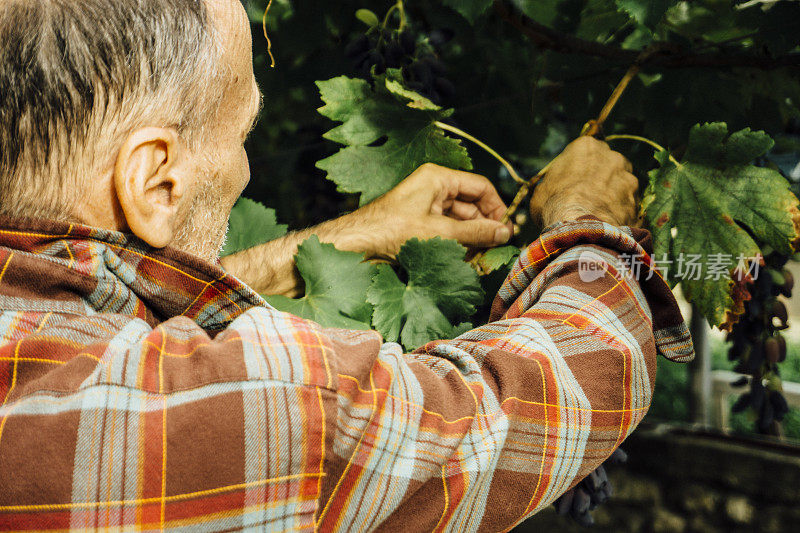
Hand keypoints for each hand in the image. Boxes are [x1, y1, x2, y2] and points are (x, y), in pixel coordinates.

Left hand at [344, 163, 512, 257]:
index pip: (480, 187)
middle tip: (495, 248)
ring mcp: (425, 205)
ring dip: (471, 238)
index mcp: (438, 178)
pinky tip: (462, 259)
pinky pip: (446, 230)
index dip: (496, 208)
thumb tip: (504, 233)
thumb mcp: (440, 232)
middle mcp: (433, 188)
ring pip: (460, 220)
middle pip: (471, 204)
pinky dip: (456, 243)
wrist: (356, 245)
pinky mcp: (419, 223)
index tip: (505, 230)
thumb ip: (475, 232)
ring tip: (480, 257)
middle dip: (484, 226)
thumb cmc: (393, 231)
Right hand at [530, 137, 638, 226]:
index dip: (578, 169)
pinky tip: (608, 224)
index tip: (572, 183)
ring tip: (598, 214)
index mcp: (586, 146)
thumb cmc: (554, 206)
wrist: (579, 230)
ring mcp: (628, 177)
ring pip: (621, 184)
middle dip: (601, 178)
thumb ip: (554, 182)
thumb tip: (555, 188)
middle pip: (607, 164)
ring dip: (613, 195)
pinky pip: (628, 204)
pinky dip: (621, 212)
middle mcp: (612, 156)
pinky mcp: (637, 199)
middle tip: (587, 197)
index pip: (584, 152)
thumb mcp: (542, 191)